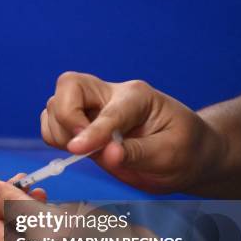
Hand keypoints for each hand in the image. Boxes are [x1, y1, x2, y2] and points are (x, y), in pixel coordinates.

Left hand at [0, 177, 121, 240]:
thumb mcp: (42, 217)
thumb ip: (12, 202)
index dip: (0, 198)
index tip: (19, 178)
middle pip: (13, 227)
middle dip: (20, 202)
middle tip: (35, 185)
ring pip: (35, 230)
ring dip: (40, 210)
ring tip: (54, 200)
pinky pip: (55, 236)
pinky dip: (57, 221)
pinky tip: (71, 212)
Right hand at [41, 72, 227, 192]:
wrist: (187, 154)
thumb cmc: (185, 150)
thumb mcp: (172, 154)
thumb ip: (139, 153)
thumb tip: (108, 154)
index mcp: (137, 97)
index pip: (108, 110)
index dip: (92, 131)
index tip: (77, 150)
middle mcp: (110, 96)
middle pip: (68, 85)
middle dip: (65, 116)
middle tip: (79, 146)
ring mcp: (93, 109)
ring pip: (54, 105)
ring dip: (58, 130)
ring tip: (82, 151)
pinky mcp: (82, 126)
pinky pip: (52, 124)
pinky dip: (54, 137)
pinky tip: (76, 149)